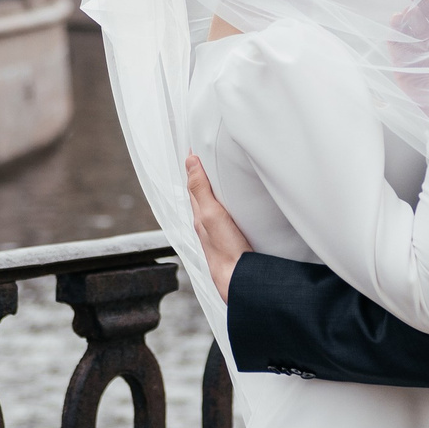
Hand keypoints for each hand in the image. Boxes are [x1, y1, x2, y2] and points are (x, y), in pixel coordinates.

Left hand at [184, 153, 251, 301]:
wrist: (238, 281)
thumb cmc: (224, 249)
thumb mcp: (211, 214)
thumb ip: (201, 189)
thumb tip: (190, 160)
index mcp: (200, 214)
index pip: (194, 183)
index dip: (195, 165)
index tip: (197, 146)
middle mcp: (207, 223)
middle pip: (202, 193)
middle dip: (203, 175)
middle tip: (208, 154)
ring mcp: (219, 232)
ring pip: (213, 205)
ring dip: (215, 189)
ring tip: (221, 174)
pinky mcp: (232, 239)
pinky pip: (226, 216)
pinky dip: (226, 204)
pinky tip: (235, 205)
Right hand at [389, 0, 428, 107]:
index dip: (424, 1)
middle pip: (416, 20)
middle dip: (412, 12)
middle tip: (411, 8)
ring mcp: (415, 54)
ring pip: (404, 33)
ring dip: (400, 23)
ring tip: (400, 17)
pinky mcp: (404, 68)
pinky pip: (396, 51)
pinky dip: (393, 40)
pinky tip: (394, 31)